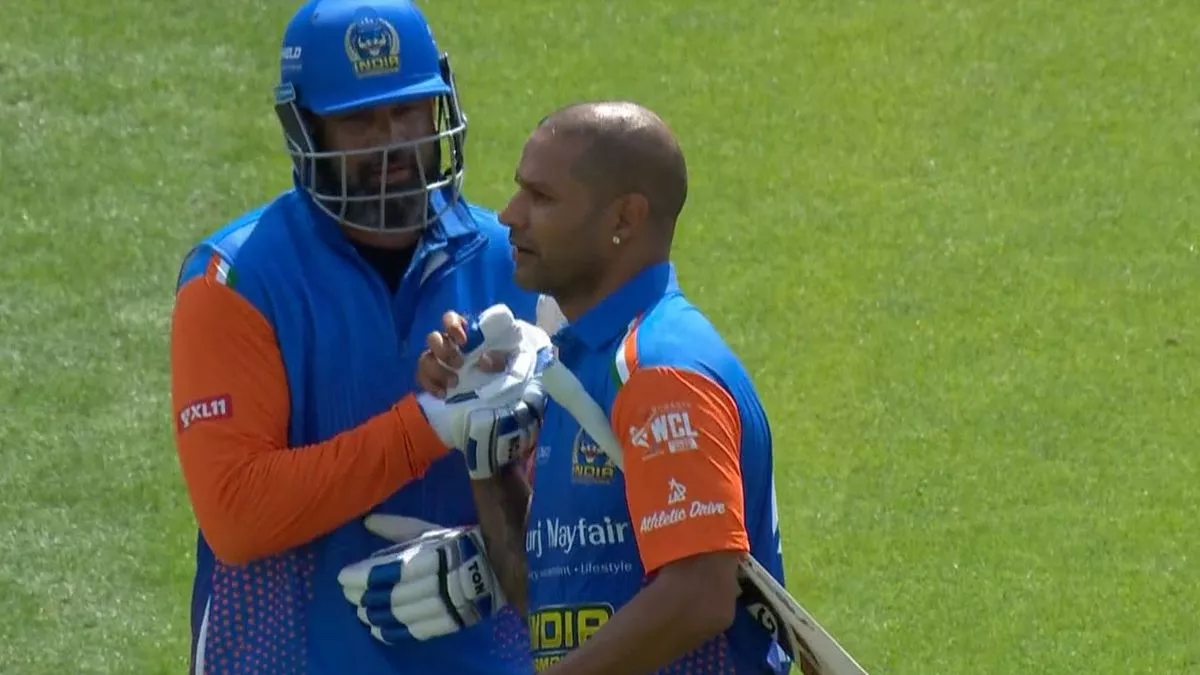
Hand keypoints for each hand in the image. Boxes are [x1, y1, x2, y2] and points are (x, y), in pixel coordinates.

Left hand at [337, 514, 504, 643]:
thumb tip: (367, 521)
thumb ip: (398, 528)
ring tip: (360, 612)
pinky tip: (378, 629)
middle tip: (348, 595)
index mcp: (434, 557)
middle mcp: (439, 583)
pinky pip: (416, 631)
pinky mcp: (451, 623)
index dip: (363, 576)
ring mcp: (446, 606)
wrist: (499, 567)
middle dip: (364, 597)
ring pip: (401, 615)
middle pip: (391, 595)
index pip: (389, 571)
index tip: (344, 576)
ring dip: (375, 615)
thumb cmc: (460, 545)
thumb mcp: (431, 531)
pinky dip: (393, 632)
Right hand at [417, 311, 509, 398]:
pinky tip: (443, 393)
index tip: (462, 341)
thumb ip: (498, 357)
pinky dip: (430, 385)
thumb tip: (484, 361)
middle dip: (444, 351)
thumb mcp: (506, 357)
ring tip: (454, 383)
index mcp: (462, 331)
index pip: (449, 318)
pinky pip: (422, 378)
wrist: (496, 387)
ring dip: (437, 371)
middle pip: (433, 338)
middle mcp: (446, 342)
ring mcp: (436, 359)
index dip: (452, 326)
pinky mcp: (432, 376)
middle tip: (459, 365)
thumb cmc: (499, 363)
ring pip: (425, 359)